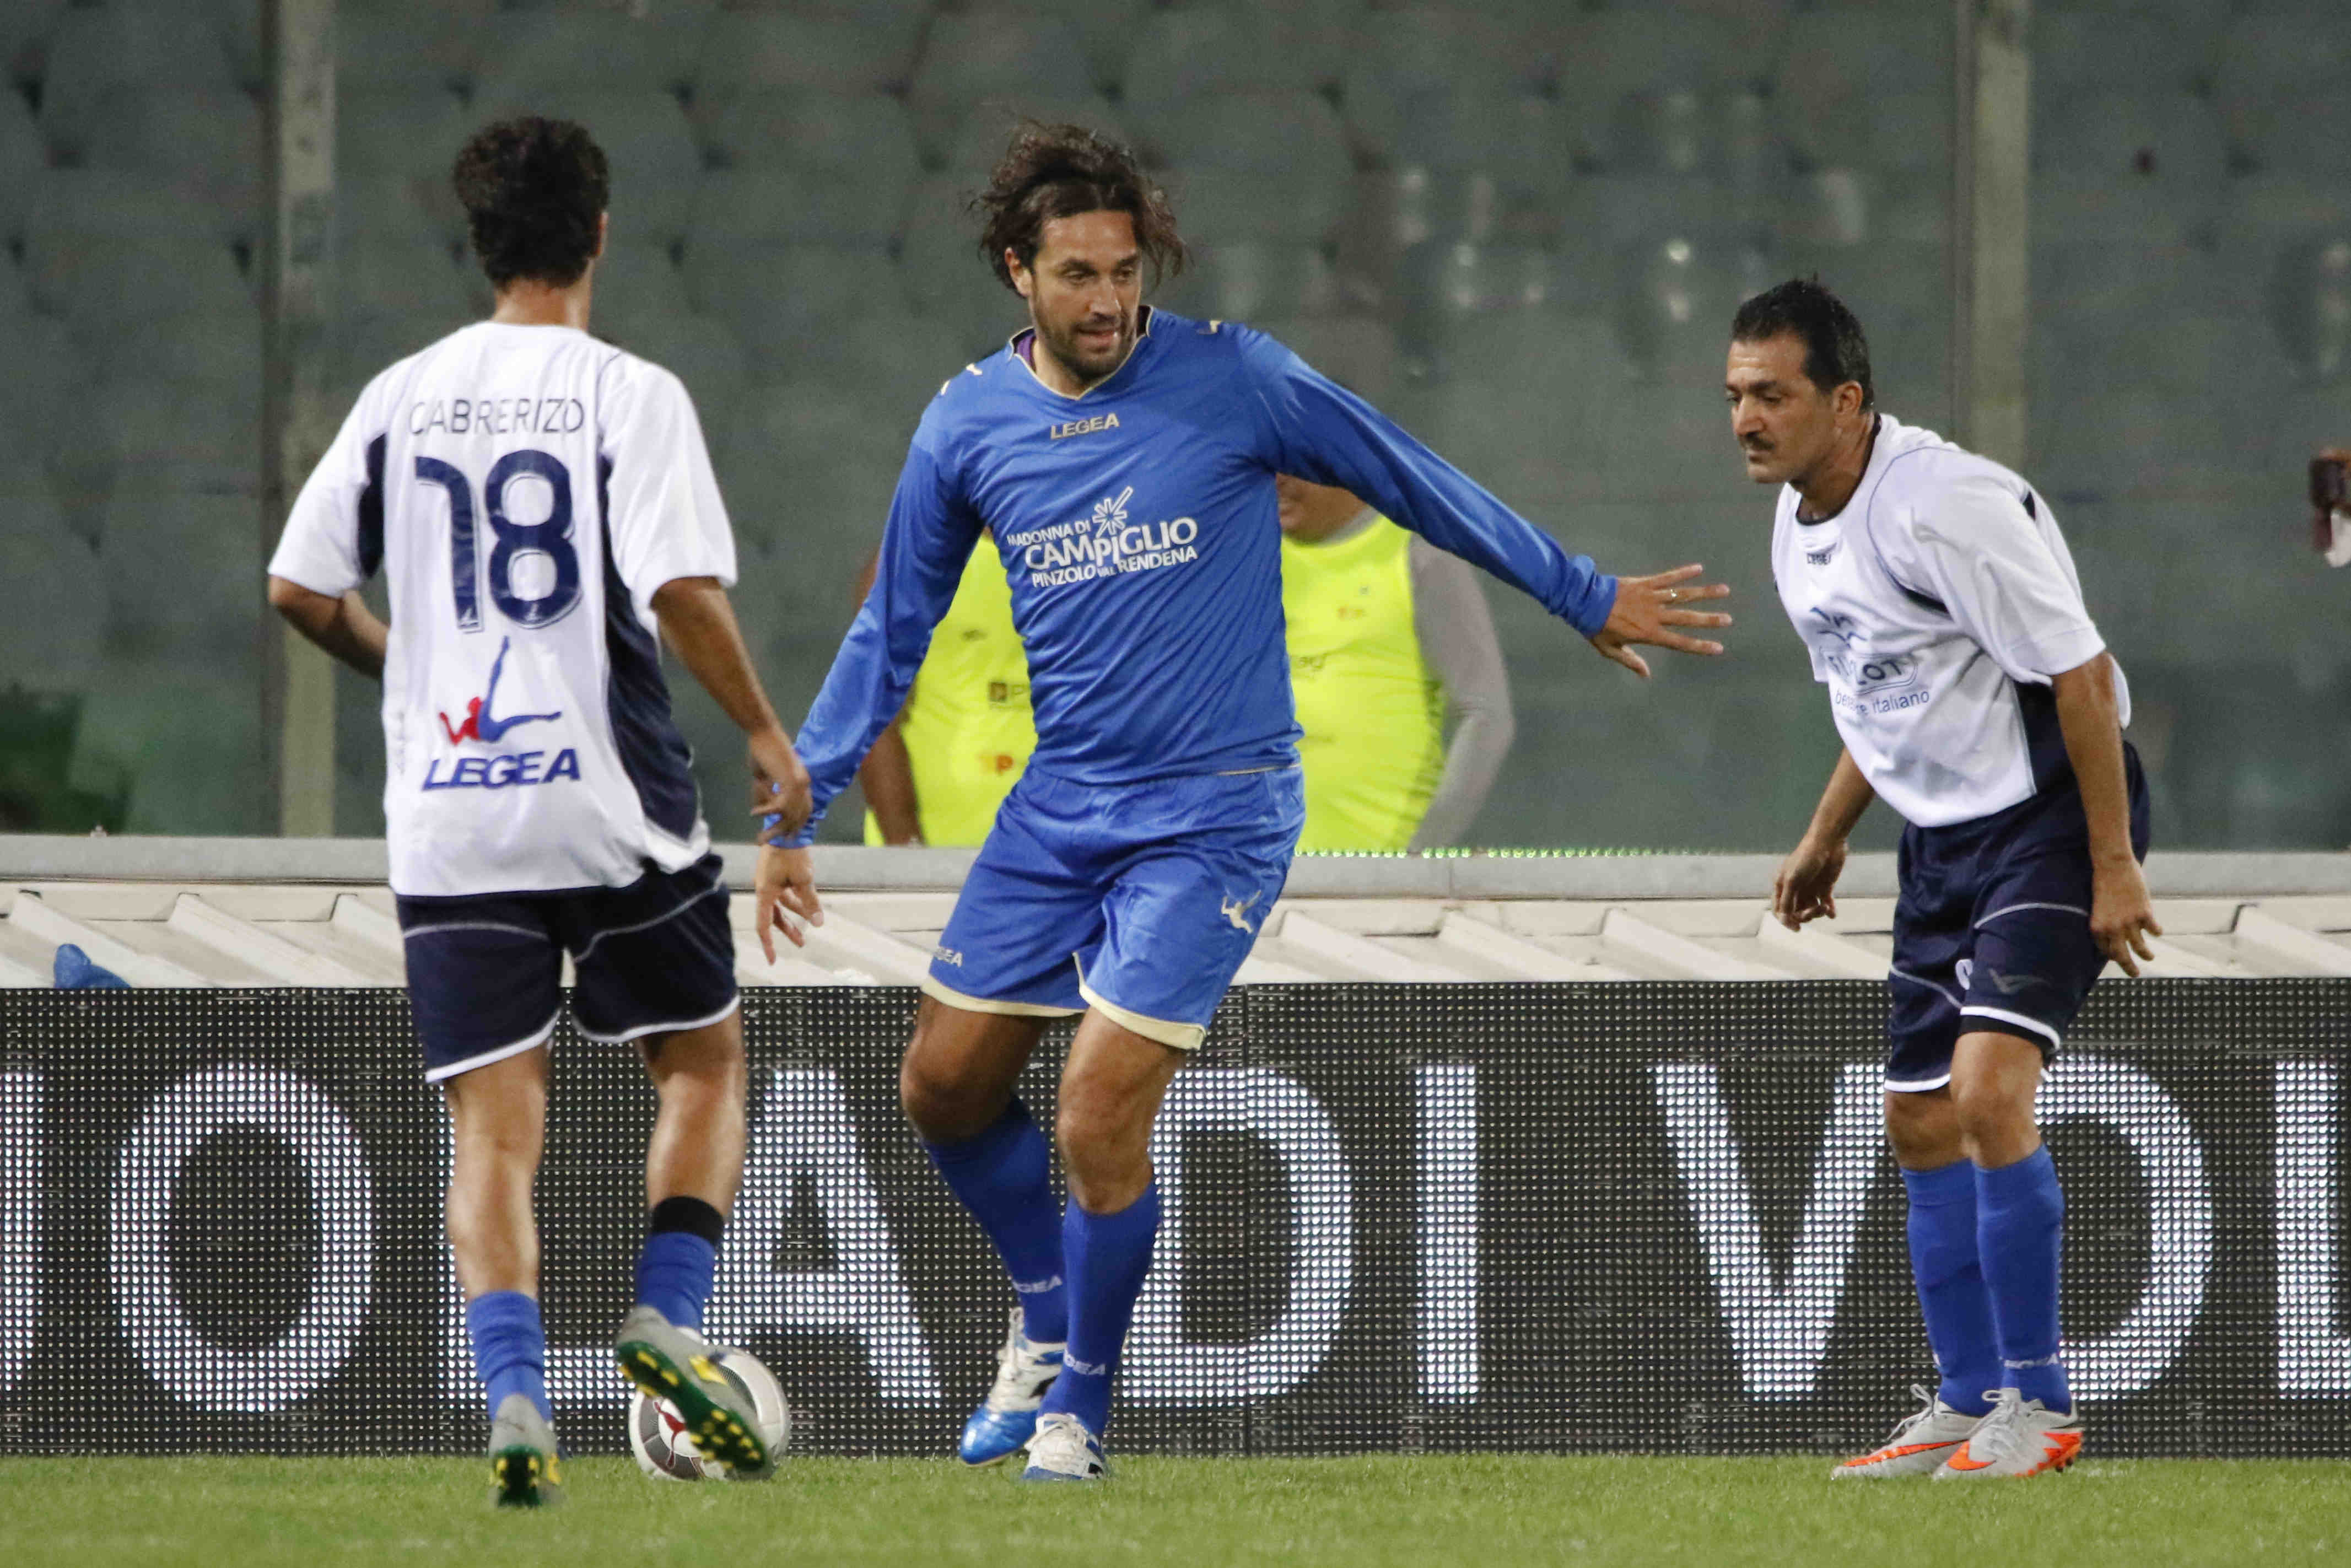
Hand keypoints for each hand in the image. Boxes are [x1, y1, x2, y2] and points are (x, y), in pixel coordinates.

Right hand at [747, 726, 810, 842]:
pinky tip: (754, 813)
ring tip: (759, 839)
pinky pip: (779, 805)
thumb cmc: (762, 749)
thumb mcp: (763, 775)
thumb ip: (764, 791)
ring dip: (773, 829)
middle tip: (772, 843)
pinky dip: (765, 811)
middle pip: (798, 816)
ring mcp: (799, 783)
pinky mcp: (790, 781)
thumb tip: (758, 808)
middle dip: (785, 832)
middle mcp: (804, 784)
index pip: (805, 808)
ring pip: (789, 815)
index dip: (798, 823)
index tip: (790, 836)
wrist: (764, 731)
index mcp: (802, 781)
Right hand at [754, 845, 823, 962]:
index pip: (763, 925)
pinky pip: (786, 894)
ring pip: (782, 906)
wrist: (787, 828)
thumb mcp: (804, 879)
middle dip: (787, 931)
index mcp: (765, 892)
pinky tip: (809, 908)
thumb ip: (811, 902)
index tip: (772, 960)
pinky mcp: (777, 876)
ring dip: (795, 917)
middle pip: (774, 917)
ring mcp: (770, 882)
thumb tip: (819, 923)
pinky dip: (797, 902)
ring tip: (809, 928)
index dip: (768, 944)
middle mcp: (764, 889)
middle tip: (801, 944)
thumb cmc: (792, 853)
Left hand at [1589, 564, 1731, 677]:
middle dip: (1710, 619)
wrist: (1583, 602)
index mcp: (1648, 634)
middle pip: (1687, 618)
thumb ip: (1631, 661)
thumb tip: (1646, 675)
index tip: (1718, 648)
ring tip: (1725, 590)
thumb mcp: (1611, 650)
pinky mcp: (1645, 583)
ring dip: (1705, 592)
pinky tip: (1698, 568)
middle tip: (1728, 619)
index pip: (1680, 643)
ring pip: (1683, 595)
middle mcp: (1654, 615)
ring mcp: (1651, 597)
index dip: (1700, 646)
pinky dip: (1683, 572)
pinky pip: (1667, 577)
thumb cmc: (1596, 628)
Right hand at [1772, 834, 1845, 928]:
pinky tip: (1832, 913)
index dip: (1786, 921)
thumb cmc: (1806, 858)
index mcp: (1782, 885)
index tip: (1797, 928)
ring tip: (1825, 907)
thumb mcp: (1793, 880)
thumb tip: (1783, 919)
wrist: (1828, 842)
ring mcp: (1810, 888)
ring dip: (1818, 912)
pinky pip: (1825, 904)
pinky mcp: (1824, 887)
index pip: (1779, 910)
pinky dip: (1829, 911)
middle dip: (1806, 915)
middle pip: (1796, 912)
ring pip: (1811, 909)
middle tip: (1816, 909)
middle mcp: (1794, 889)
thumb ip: (1787, 901)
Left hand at [2090, 857, 2161, 977]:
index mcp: (2097, 927)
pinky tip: (2157, 932)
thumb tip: (2116, 935)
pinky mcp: (2144, 914)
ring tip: (2149, 958)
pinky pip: (2153, 930)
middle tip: (2135, 974)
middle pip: (2122, 956)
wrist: (2112, 865)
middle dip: (2129, 968)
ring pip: (2140, 947)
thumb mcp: (2098, 908)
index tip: (2118, 959)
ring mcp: (2129, 922)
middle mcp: (2112, 929)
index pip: (2106, 950)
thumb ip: (2107, 922)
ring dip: (2146, 954)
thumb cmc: (2103, 884)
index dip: (2113, 956)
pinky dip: (2156, 932)